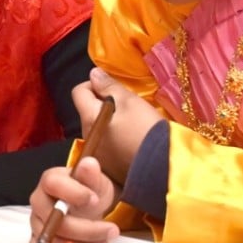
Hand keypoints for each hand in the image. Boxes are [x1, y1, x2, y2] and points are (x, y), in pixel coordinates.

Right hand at [28, 156, 119, 242]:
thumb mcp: (95, 179)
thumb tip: (89, 164)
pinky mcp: (41, 242)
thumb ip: (91, 173)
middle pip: (54, 219)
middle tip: (112, 229)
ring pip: (54, 240)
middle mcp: (39, 202)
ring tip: (105, 241)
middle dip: (86, 228)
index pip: (52, 184)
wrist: (87, 206)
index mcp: (50, 180)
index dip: (74, 194)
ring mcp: (38, 223)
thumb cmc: (88, 190)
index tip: (96, 200)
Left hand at [75, 68, 162, 182]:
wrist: (165, 168)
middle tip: (127, 106)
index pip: (78, 92)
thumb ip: (109, 86)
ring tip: (132, 124)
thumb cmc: (147, 130)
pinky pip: (105, 146)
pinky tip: (131, 140)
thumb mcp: (130, 102)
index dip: (94, 86)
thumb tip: (93, 74)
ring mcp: (96, 155)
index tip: (112, 89)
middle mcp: (87, 137)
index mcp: (90, 119)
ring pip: (97, 129)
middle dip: (103, 104)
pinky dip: (114, 139)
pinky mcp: (108, 168)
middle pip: (87, 111)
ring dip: (109, 122)